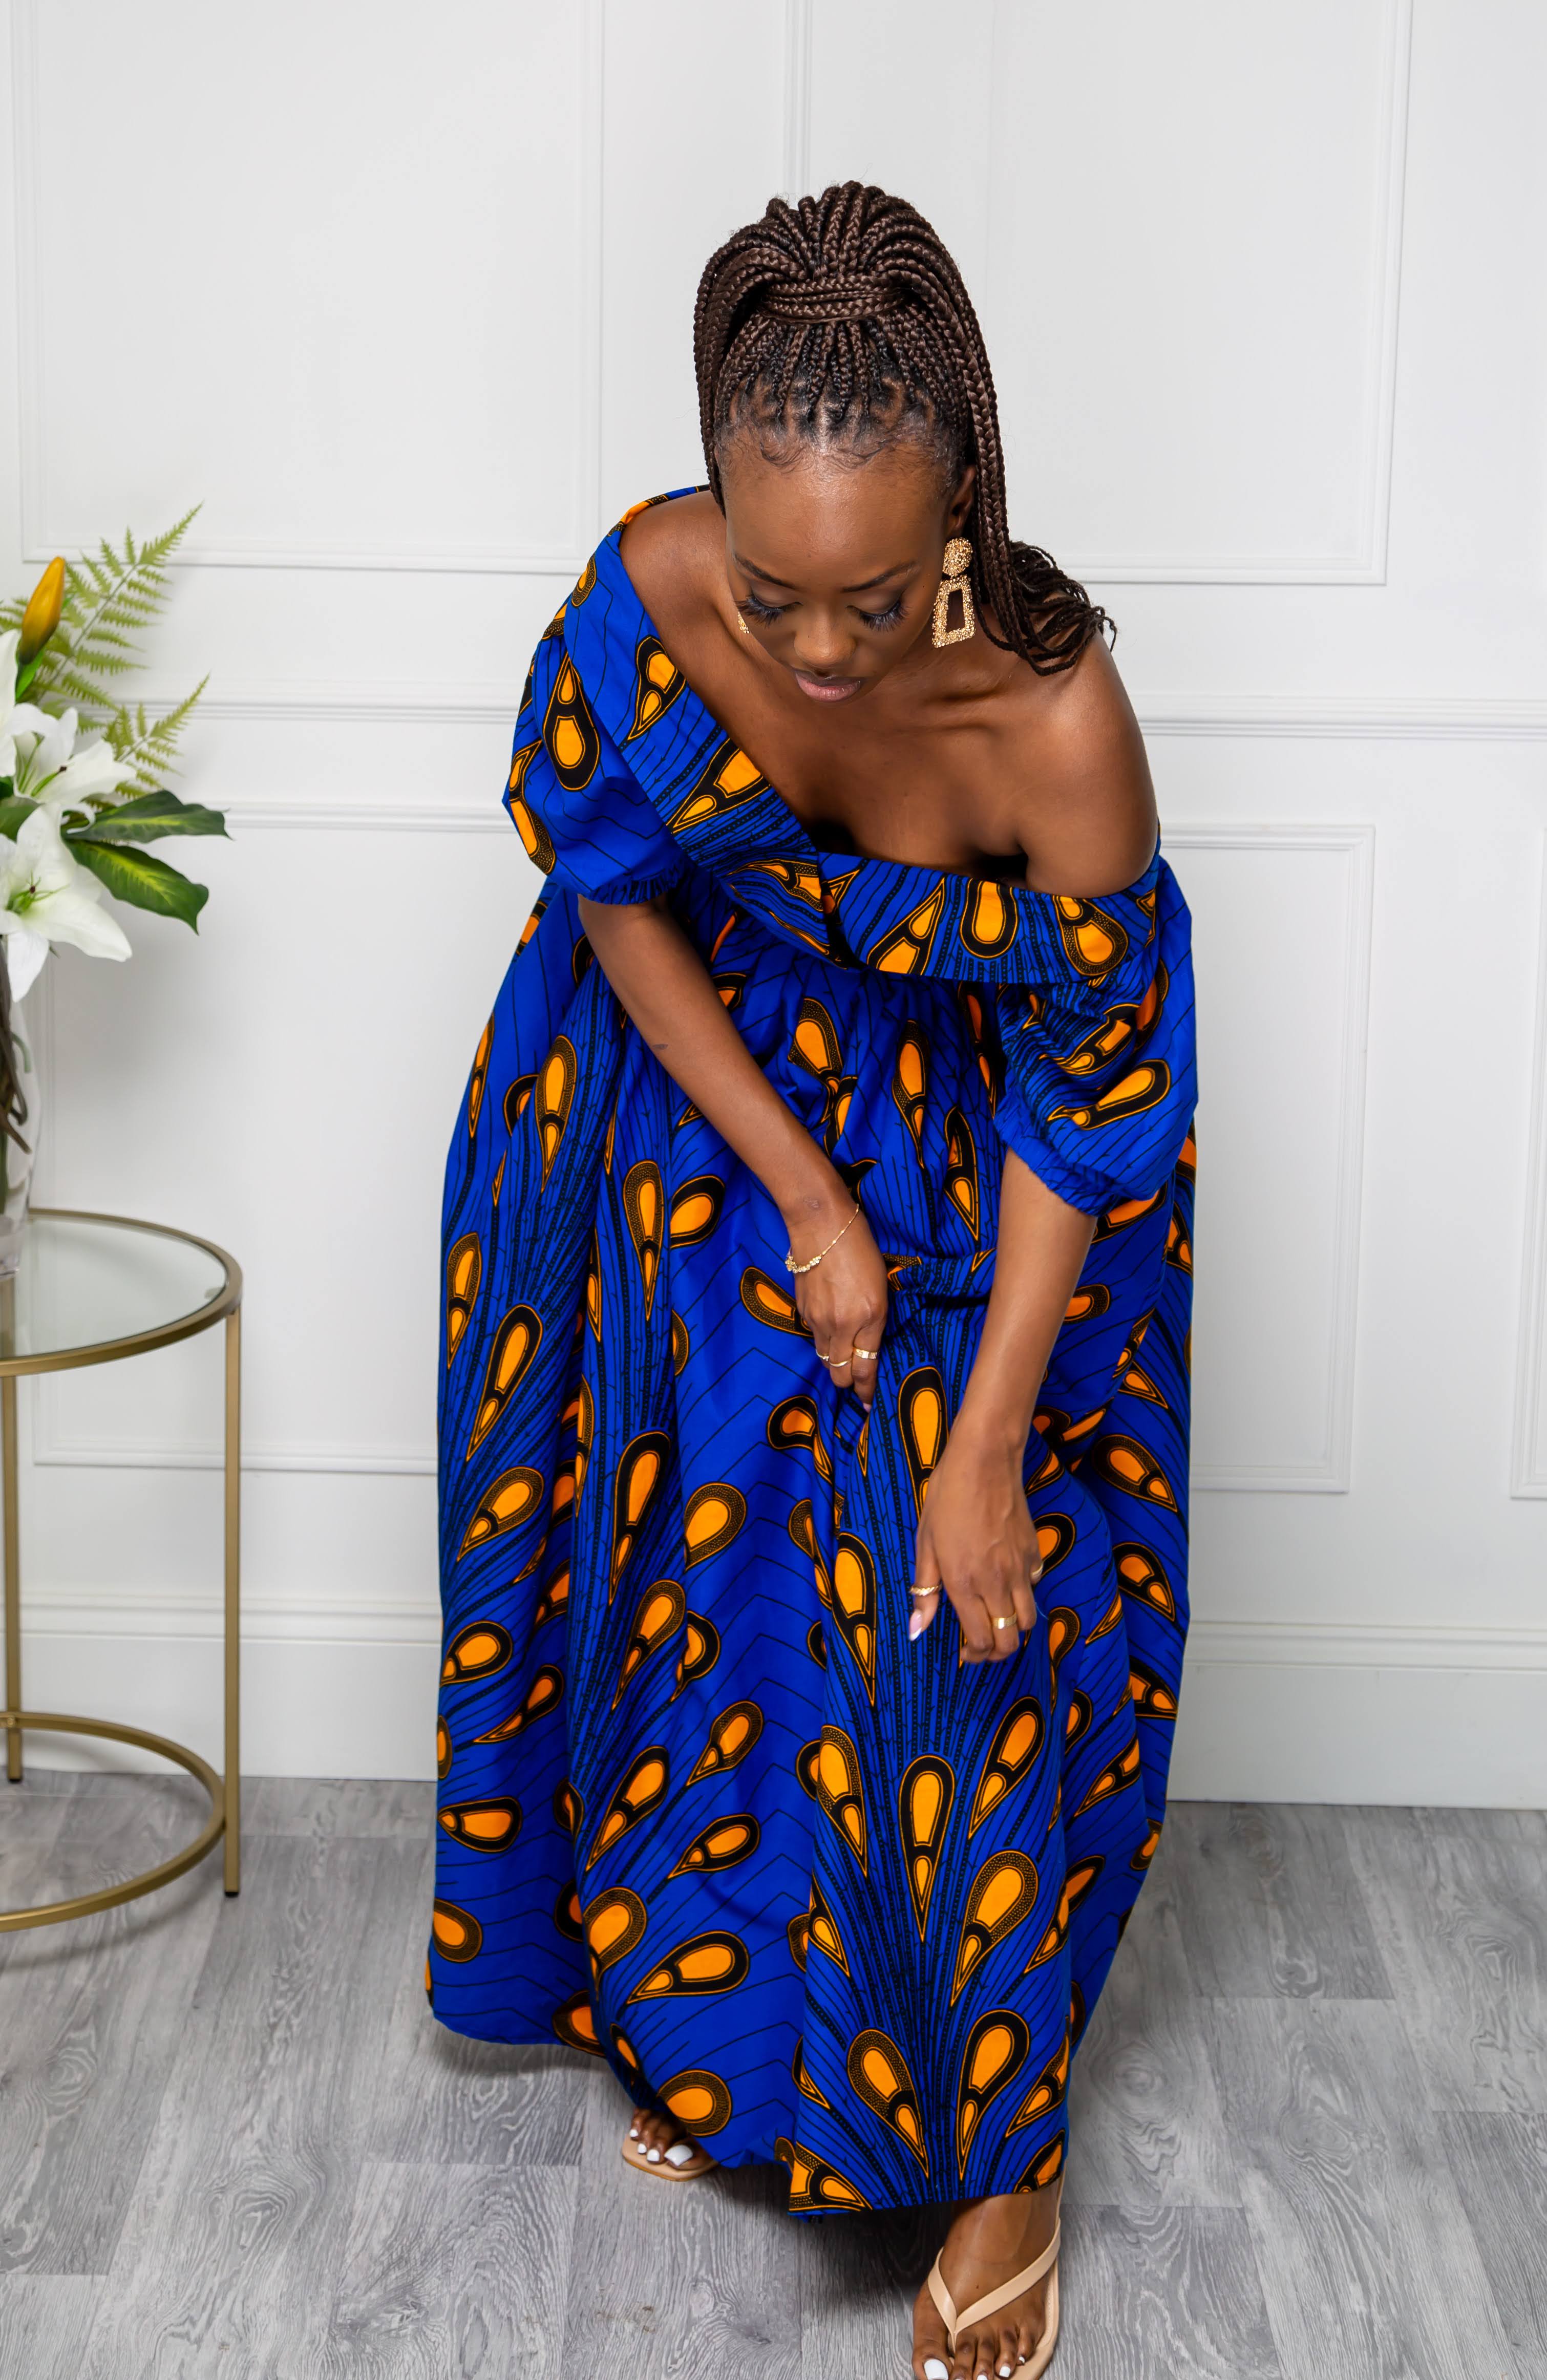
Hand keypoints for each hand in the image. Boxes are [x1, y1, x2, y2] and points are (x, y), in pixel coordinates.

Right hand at [786, 1189, 887, 1410]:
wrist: (821, 1223)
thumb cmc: (861, 1248)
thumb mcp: (881, 1286)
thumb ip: (875, 1321)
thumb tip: (867, 1346)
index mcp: (869, 1317)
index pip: (866, 1368)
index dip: (866, 1390)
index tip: (868, 1403)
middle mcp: (842, 1324)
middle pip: (839, 1374)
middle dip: (848, 1382)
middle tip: (856, 1381)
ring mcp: (817, 1318)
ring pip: (823, 1357)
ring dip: (834, 1361)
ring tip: (843, 1356)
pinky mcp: (801, 1309)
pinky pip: (812, 1336)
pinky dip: (822, 1339)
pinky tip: (829, 1326)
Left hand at [909, 1418, 1041, 1661]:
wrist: (985, 1461)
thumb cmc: (948, 1498)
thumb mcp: (925, 1543)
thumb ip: (924, 1589)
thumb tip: (916, 1630)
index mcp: (965, 1583)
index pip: (982, 1641)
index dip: (974, 1656)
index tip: (964, 1653)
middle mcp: (997, 1582)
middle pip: (1010, 1640)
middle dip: (997, 1653)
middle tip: (981, 1646)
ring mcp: (1020, 1568)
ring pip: (1028, 1619)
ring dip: (1013, 1629)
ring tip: (995, 1620)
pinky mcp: (1033, 1551)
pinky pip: (1034, 1586)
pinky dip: (1024, 1594)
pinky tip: (1007, 1582)